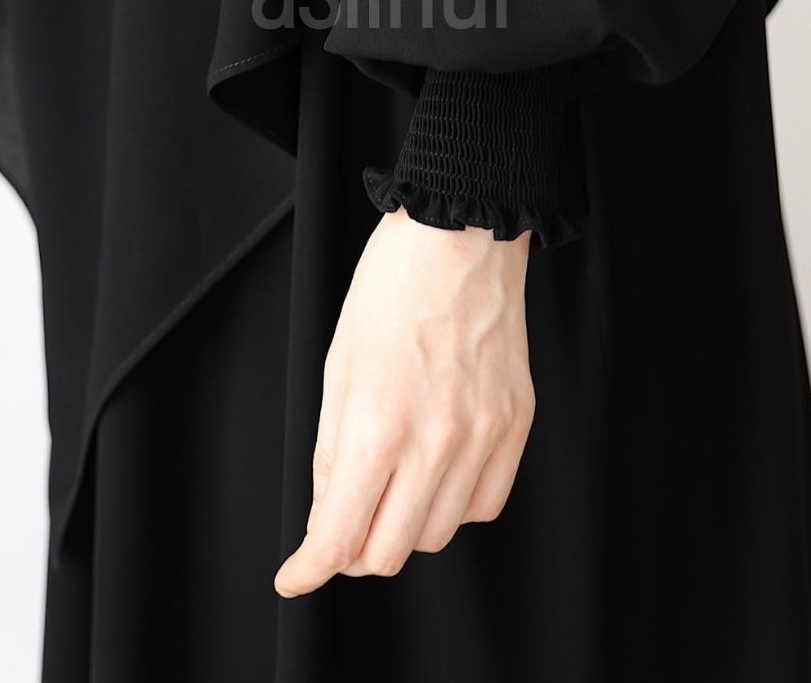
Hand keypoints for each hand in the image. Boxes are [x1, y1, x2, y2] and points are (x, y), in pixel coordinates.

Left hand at [273, 206, 534, 595]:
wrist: (460, 236)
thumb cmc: (390, 289)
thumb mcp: (337, 368)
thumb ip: (332, 453)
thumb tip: (328, 519)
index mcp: (378, 425)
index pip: (339, 537)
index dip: (309, 569)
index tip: (294, 575)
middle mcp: (435, 441)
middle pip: (388, 553)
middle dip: (353, 550)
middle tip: (341, 522)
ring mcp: (482, 435)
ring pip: (438, 535)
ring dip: (403, 527)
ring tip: (391, 482)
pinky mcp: (516, 424)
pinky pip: (485, 504)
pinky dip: (454, 504)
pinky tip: (437, 469)